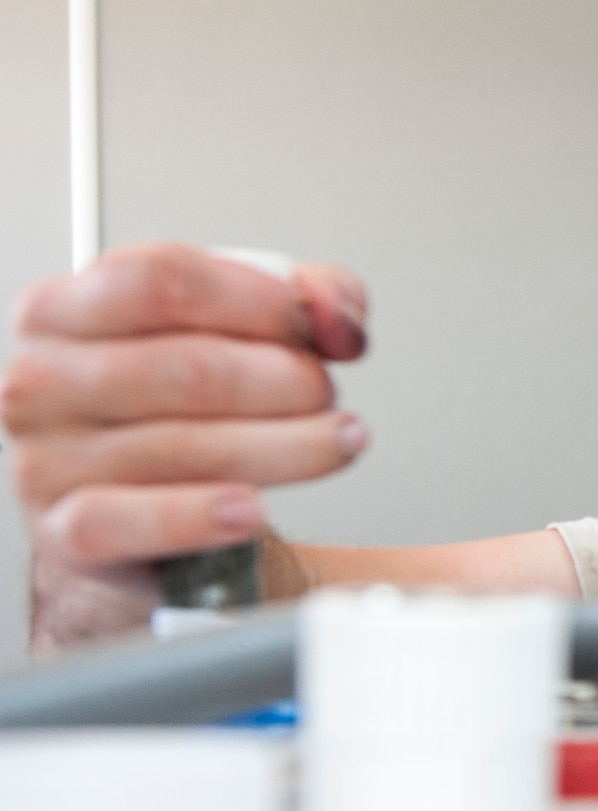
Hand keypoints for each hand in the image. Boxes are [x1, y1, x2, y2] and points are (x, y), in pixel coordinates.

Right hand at [4, 242, 371, 652]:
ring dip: (290, 447)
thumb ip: (299, 302)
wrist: (130, 518)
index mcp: (65, 309)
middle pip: (189, 367)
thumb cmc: (175, 413)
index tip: (322, 327)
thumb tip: (339, 315)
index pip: (163, 279)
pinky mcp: (66, 531)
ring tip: (336, 443)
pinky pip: (134, 521)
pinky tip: (253, 510)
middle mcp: (44, 379)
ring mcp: (47, 458)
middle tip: (328, 395)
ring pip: (185, 446)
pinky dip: (203, 516)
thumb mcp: (231, 334)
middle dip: (289, 382)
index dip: (262, 300)